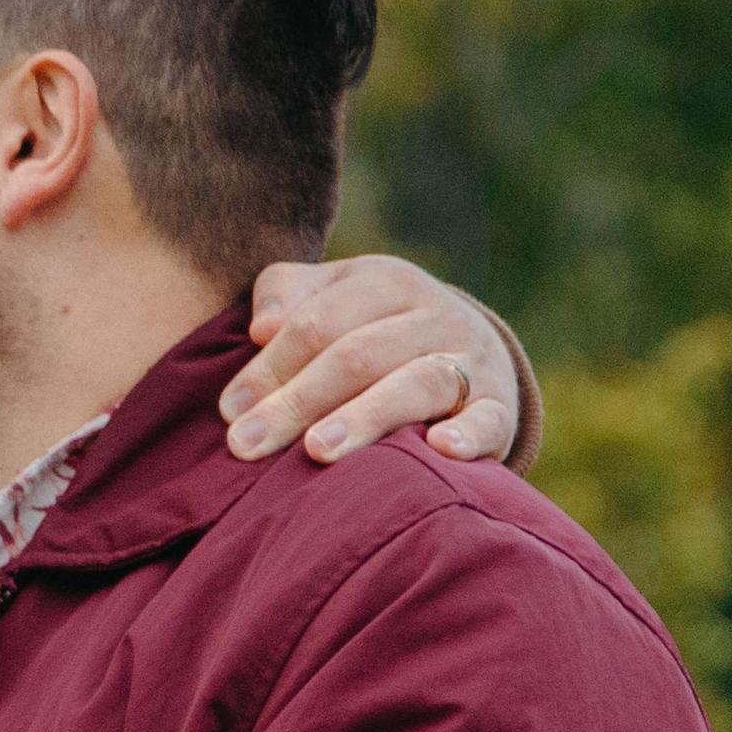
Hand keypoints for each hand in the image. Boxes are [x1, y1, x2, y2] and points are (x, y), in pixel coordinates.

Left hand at [226, 252, 518, 466]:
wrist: (473, 351)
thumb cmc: (376, 328)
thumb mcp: (336, 297)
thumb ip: (290, 297)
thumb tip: (260, 327)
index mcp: (389, 282)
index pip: (319, 322)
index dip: (270, 365)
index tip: (229, 410)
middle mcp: (435, 316)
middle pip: (358, 356)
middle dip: (297, 401)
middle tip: (247, 445)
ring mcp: (472, 362)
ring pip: (416, 384)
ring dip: (365, 417)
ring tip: (317, 450)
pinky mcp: (501, 410)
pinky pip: (488, 421)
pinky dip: (468, 436)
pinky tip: (438, 449)